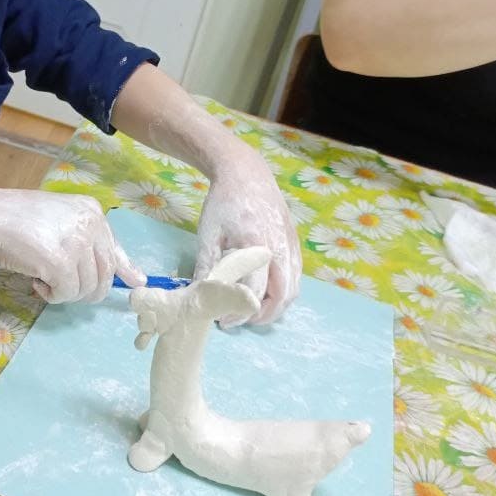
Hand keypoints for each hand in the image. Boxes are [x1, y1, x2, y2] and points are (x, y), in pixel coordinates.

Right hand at [0, 191, 144, 303]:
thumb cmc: (17, 219)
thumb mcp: (59, 222)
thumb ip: (87, 243)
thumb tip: (132, 278)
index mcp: (92, 211)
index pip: (115, 247)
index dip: (125, 269)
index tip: (137, 282)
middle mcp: (91, 224)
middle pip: (105, 273)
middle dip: (89, 291)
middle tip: (66, 292)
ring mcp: (77, 242)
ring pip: (87, 287)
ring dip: (66, 293)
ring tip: (44, 281)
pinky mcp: (61, 262)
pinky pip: (67, 293)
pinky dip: (53, 296)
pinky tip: (38, 284)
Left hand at [194, 149, 300, 323]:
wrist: (246, 174)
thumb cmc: (224, 203)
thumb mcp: (208, 235)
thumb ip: (206, 267)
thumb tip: (199, 296)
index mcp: (256, 247)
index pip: (253, 293)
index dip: (238, 312)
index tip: (222, 321)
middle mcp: (280, 250)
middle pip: (281, 297)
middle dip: (261, 316)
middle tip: (240, 320)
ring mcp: (291, 247)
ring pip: (293, 290)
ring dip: (275, 306)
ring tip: (252, 308)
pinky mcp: (295, 244)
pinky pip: (296, 276)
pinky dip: (284, 291)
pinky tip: (266, 291)